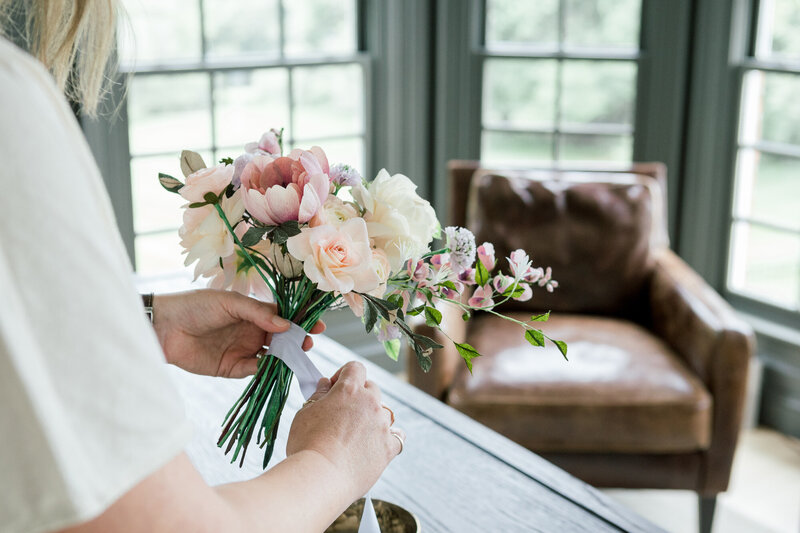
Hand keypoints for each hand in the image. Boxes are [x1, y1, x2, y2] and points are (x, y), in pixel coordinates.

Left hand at [152, 289, 324, 377]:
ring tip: (297, 355)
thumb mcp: (230, 302)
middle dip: (297, 340)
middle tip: (308, 342)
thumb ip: (258, 314)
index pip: (283, 317)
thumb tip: (286, 325)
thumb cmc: (196, 306)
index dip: (300, 321)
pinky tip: (275, 365)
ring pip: (272, 356)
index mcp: (252, 312)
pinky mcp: (231, 368)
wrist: (164, 327)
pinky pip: (254, 370)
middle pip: (281, 338)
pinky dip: (266, 369)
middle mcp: (251, 331)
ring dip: (285, 356)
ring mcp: (242, 350)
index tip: (318, 325)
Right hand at [286, 362, 403, 497]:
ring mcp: (382, 426)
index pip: (355, 368)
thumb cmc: (307, 445)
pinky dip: (389, 438)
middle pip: (371, 388)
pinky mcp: (389, 448)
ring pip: (384, 412)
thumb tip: (326, 383)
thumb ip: (319, 394)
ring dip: (372, 417)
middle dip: (358, 396)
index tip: (334, 387)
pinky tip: (377, 443)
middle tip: (341, 413)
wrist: (320, 478)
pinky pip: (397, 437)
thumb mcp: (304, 413)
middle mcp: (370, 404)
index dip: (344, 375)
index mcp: (349, 390)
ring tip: (354, 434)